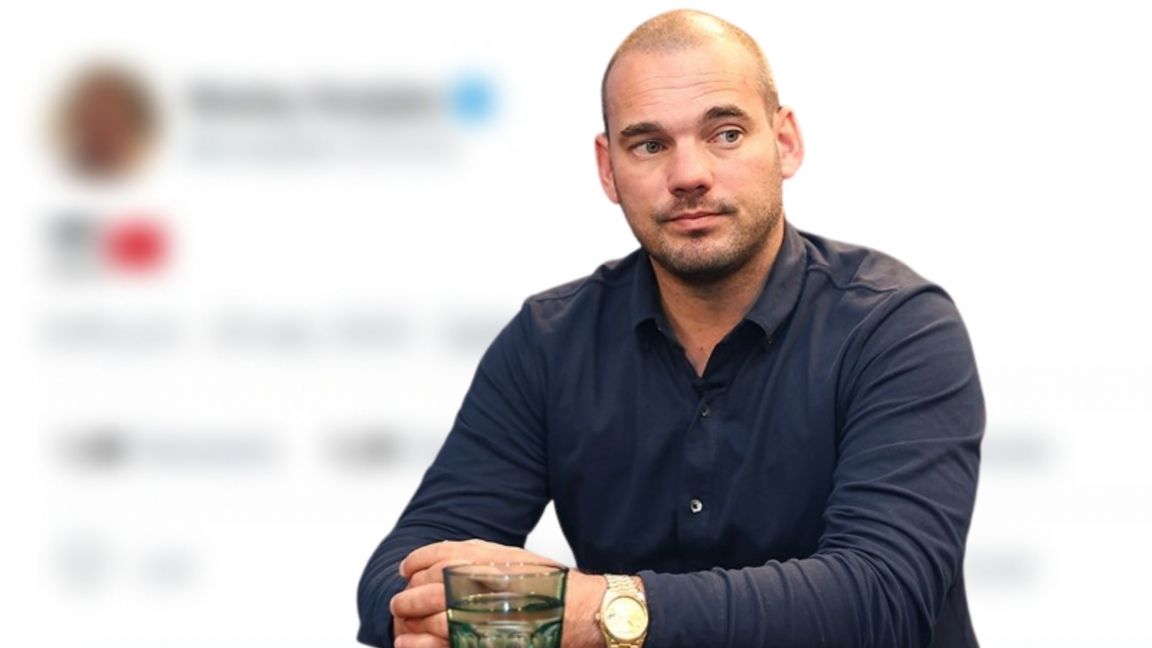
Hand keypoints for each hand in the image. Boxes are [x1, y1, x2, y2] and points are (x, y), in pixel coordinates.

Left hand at [390, 540, 558, 647]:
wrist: (578, 610)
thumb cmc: (550, 585)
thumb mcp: (514, 558)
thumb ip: (482, 555)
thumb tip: (449, 557)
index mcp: (485, 558)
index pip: (436, 556)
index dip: (416, 562)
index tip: (406, 569)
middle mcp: (478, 581)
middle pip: (426, 585)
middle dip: (408, 595)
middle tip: (399, 601)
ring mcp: (477, 613)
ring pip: (427, 615)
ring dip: (409, 618)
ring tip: (401, 621)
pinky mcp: (479, 639)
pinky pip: (439, 643)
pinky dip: (419, 644)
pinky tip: (408, 643)